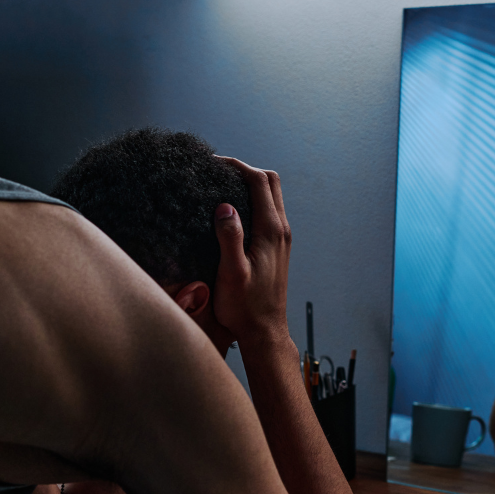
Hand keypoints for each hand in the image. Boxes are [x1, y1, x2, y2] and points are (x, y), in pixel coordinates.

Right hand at [212, 156, 293, 346]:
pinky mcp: (277, 246)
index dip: (237, 166)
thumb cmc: (245, 307)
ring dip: (250, 184)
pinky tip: (231, 209)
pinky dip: (252, 200)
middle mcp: (281, 230)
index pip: (259, 182)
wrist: (264, 331)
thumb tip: (225, 206)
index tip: (213, 162)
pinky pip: (268, 211)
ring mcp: (281, 238)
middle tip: (217, 169)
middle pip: (270, 182)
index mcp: (271, 231)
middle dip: (245, 169)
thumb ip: (229, 237)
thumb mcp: (232, 272)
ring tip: (221, 184)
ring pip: (271, 196)